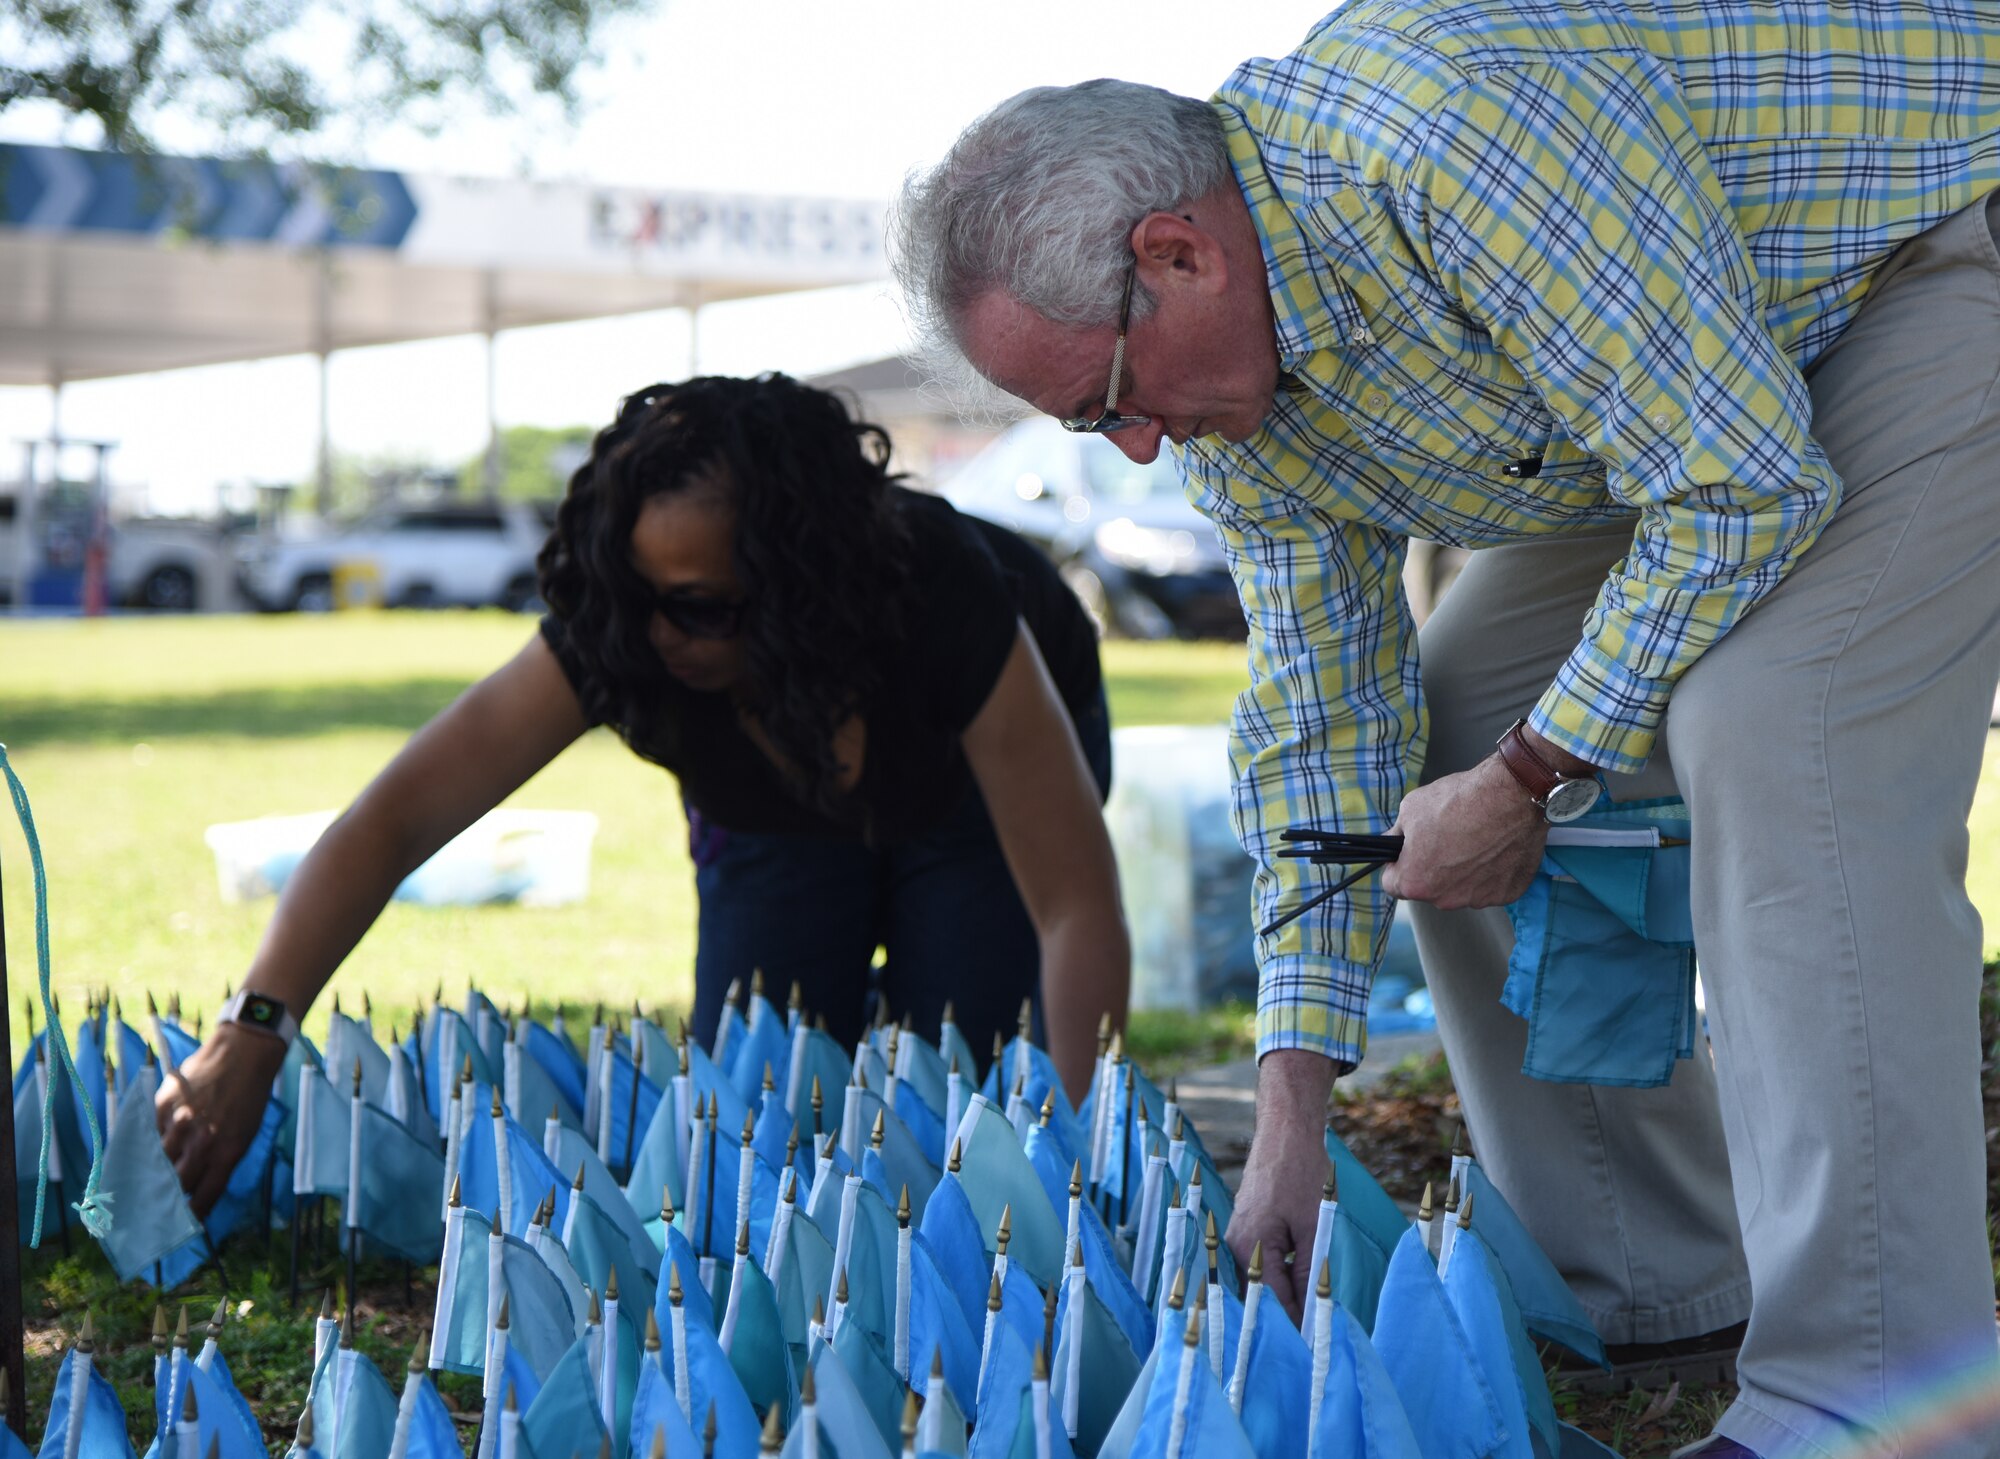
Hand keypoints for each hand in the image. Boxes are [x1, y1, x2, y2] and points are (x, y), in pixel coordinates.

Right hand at [156, 1023, 287, 1217]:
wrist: (243, 1054)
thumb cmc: (249, 1096)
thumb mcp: (246, 1133)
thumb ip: (221, 1159)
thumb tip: (198, 1186)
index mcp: (228, 1151)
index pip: (204, 1196)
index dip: (192, 1215)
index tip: (183, 1225)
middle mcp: (201, 1141)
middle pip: (177, 1184)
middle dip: (169, 1198)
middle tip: (160, 1206)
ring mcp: (179, 1123)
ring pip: (158, 1161)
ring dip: (153, 1174)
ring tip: (145, 1185)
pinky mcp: (162, 1106)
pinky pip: (149, 1135)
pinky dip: (149, 1145)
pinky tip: (144, 1152)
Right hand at [1226, 1049, 1335, 1322]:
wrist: (1285, 1132)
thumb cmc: (1301, 1174)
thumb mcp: (1314, 1227)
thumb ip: (1309, 1272)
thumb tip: (1312, 1313)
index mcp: (1249, 1247)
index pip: (1271, 1302)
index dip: (1294, 1326)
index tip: (1314, 1346)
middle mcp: (1234, 1247)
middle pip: (1262, 1295)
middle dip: (1288, 1314)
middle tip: (1316, 1335)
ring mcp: (1236, 1239)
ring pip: (1261, 1281)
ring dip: (1285, 1295)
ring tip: (1312, 1311)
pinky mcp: (1244, 1231)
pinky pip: (1260, 1265)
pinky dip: (1280, 1276)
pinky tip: (1300, 1282)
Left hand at [1379, 753, 1548, 908]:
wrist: (1509, 796)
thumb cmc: (1459, 801)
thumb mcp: (1410, 809)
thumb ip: (1397, 834)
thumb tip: (1394, 843)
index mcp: (1415, 883)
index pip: (1393, 884)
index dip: (1398, 865)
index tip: (1408, 853)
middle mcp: (1445, 899)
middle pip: (1430, 888)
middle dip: (1433, 869)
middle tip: (1446, 840)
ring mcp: (1478, 899)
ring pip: (1461, 889)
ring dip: (1463, 872)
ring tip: (1474, 841)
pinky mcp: (1506, 894)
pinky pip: (1491, 886)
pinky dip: (1491, 871)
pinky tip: (1494, 848)